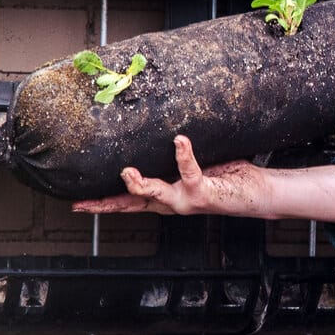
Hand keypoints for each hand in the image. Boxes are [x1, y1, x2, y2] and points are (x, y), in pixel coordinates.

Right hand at [71, 134, 268, 216]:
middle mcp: (172, 202)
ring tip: (127, 170)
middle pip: (132, 204)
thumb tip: (162, 129)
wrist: (256, 193)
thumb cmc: (226, 176)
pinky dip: (184, 154)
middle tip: (82, 204)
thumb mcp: (193, 165)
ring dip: (139, 184)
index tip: (77, 204)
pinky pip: (190, 171)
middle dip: (106, 205)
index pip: (129, 201)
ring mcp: (186, 200)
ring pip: (154, 193)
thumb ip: (175, 155)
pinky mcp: (203, 193)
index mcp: (166, 196)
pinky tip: (179, 140)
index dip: (102, 204)